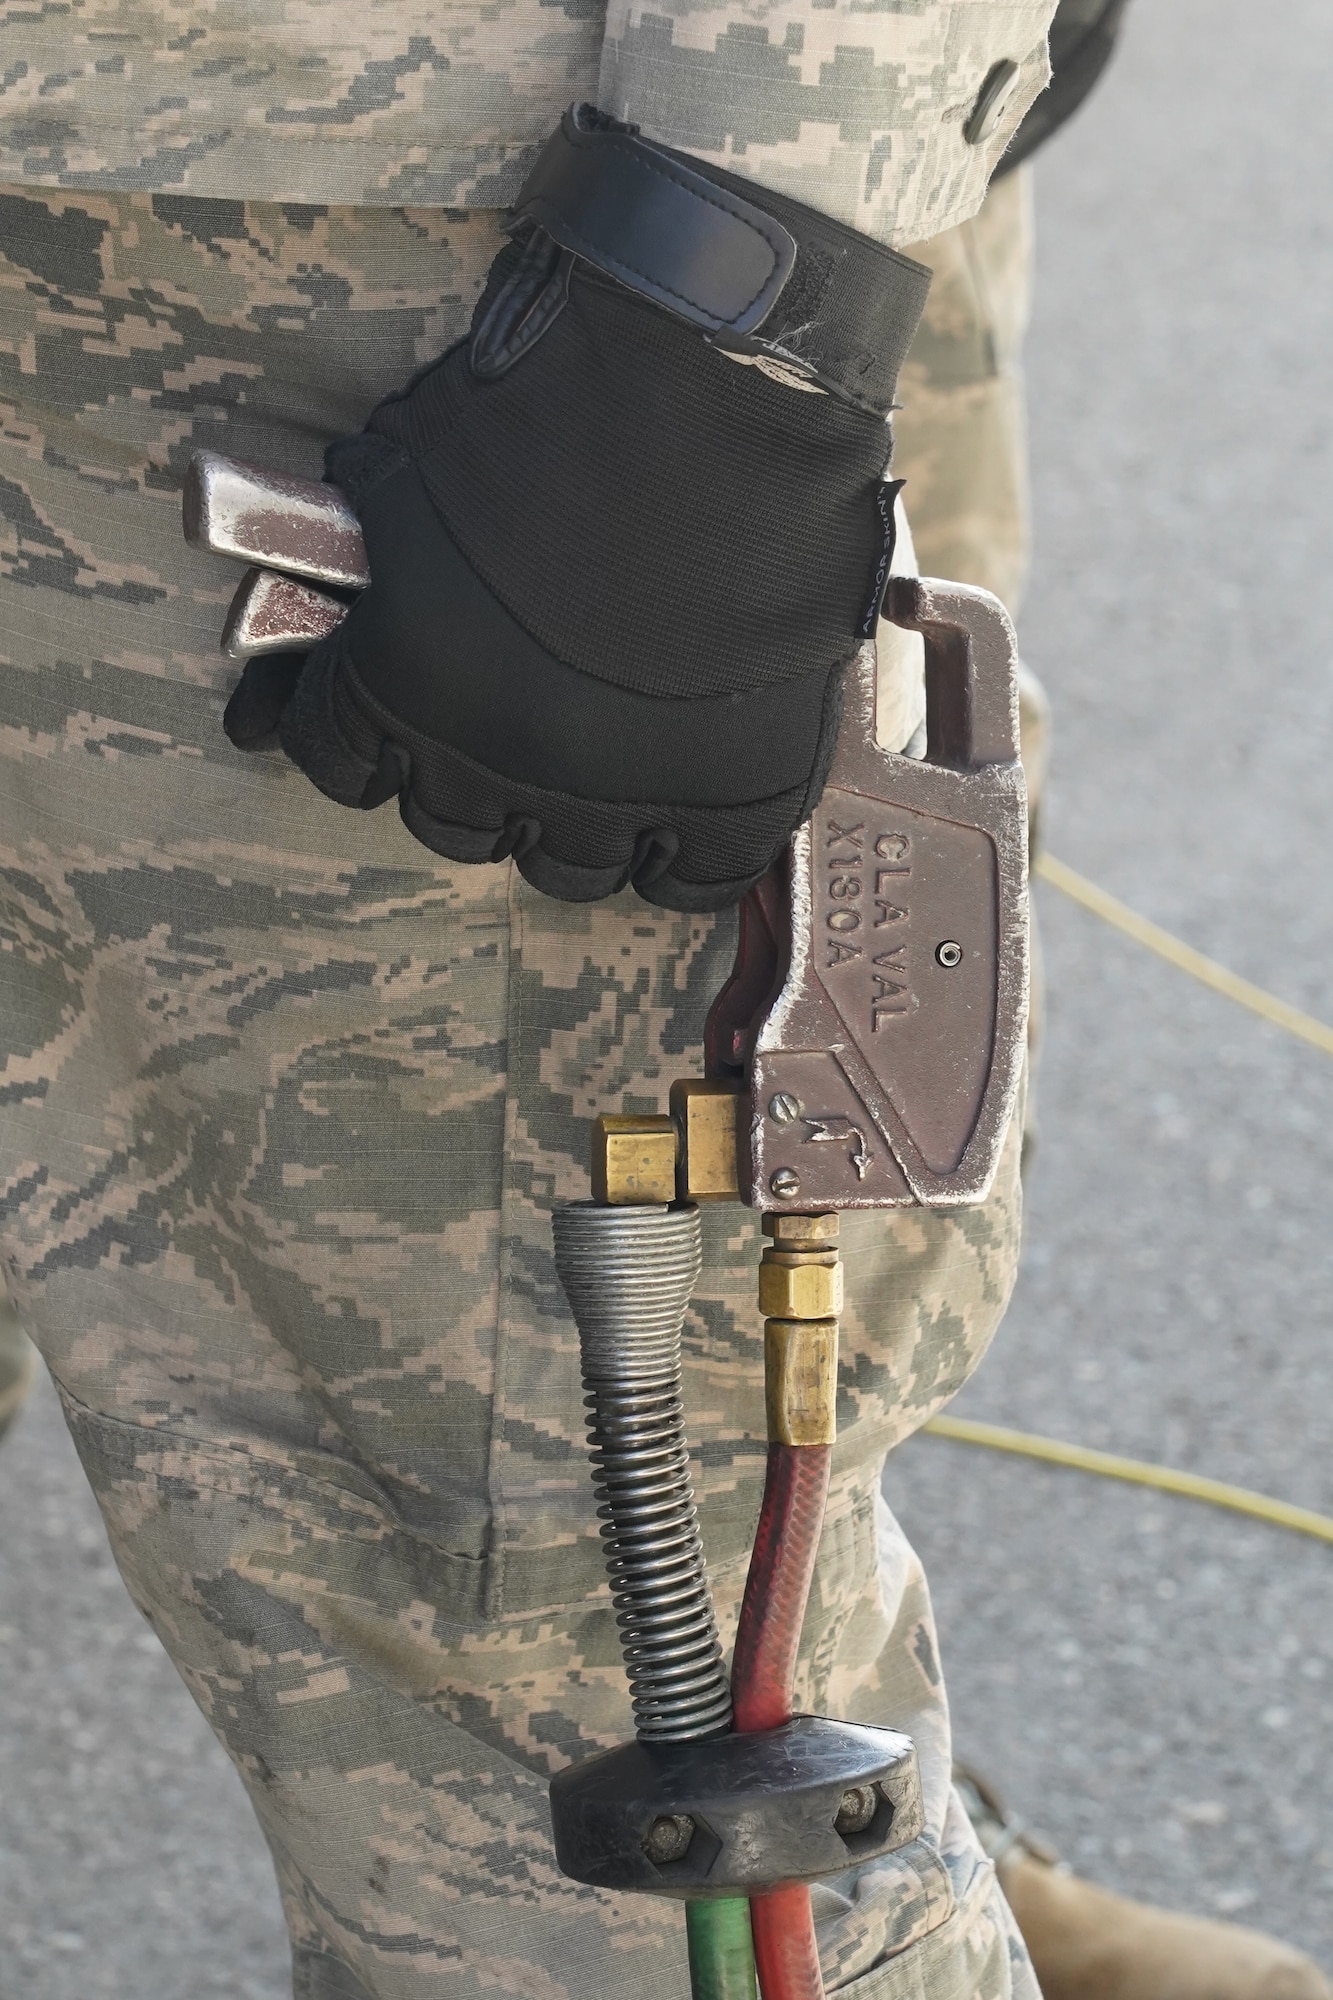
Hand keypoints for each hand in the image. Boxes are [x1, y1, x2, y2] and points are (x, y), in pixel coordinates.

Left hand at [223, 106, 928, 909]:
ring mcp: (620, 792)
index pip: (334, 759)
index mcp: (406, 684)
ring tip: (579, 778)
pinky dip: (674, 861)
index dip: (342, 732)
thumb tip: (326, 586)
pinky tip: (668, 827)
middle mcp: (499, 764)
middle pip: (447, 825)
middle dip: (452, 781)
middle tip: (484, 729)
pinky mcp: (730, 792)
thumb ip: (360, 552)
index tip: (355, 712)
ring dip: (558, 827)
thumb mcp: (405, 459)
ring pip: (563, 868)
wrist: (721, 377)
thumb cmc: (554, 395)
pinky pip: (689, 880)